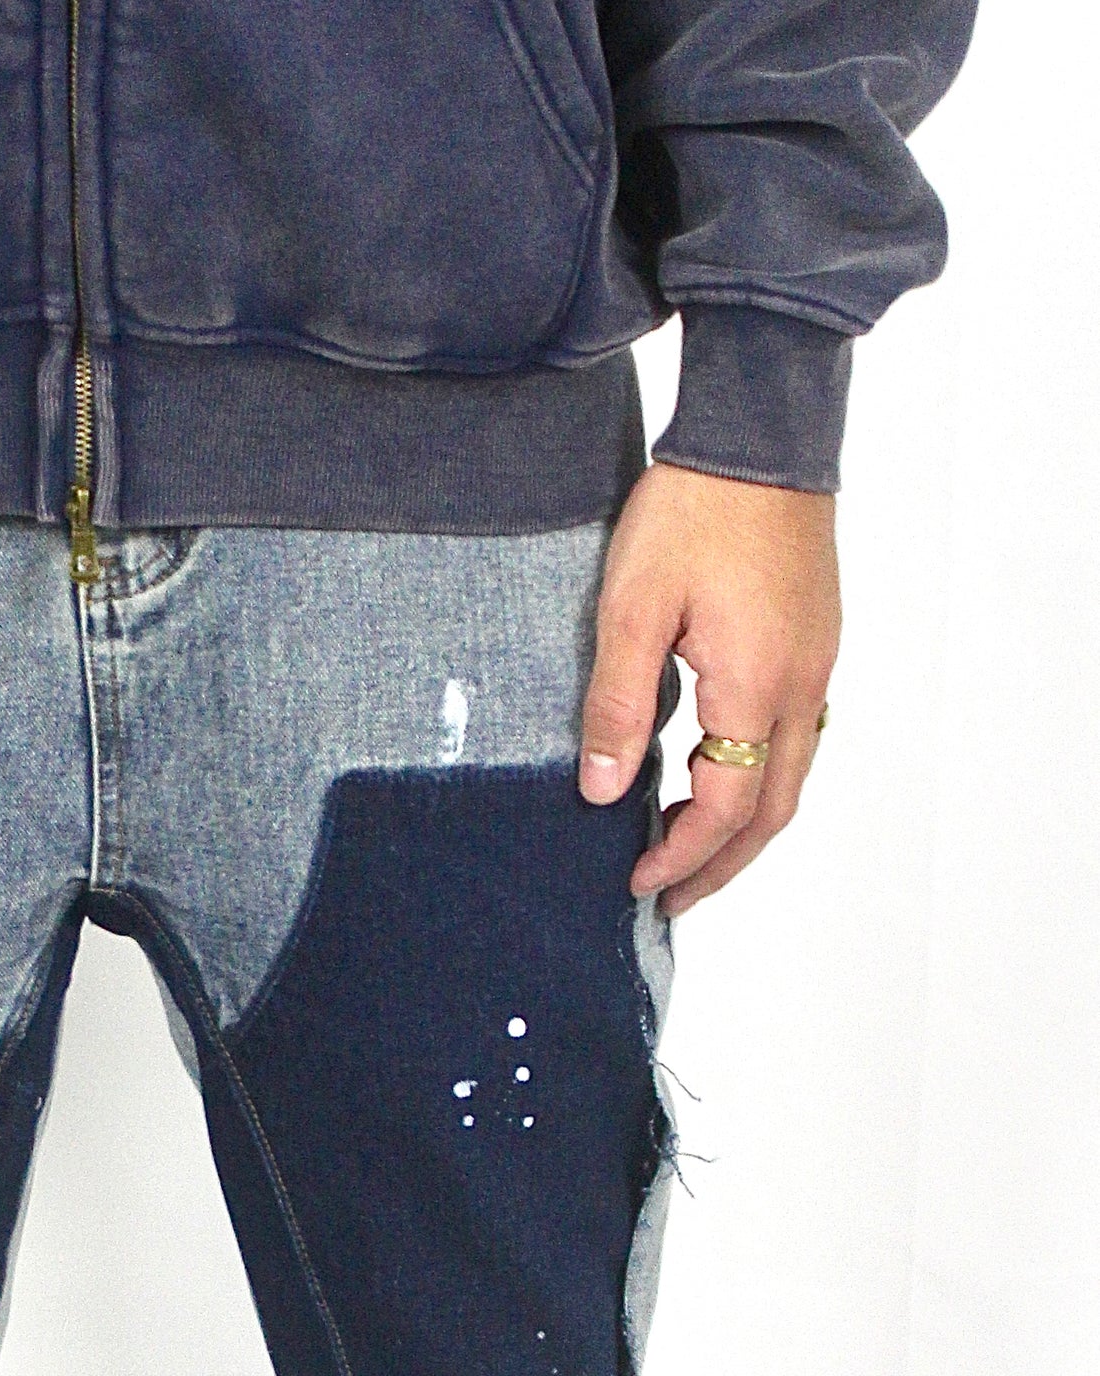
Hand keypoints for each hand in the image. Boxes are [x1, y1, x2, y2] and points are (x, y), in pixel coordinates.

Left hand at [579, 464, 839, 918]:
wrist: (759, 433)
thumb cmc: (695, 508)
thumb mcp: (631, 607)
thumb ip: (616, 704)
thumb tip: (600, 789)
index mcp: (758, 687)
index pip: (726, 809)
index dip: (683, 857)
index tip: (640, 883)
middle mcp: (803, 687)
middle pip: (771, 812)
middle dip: (720, 864)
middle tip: (672, 897)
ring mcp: (818, 665)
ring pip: (790, 777)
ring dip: (741, 826)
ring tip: (687, 849)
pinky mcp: (816, 641)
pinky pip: (796, 737)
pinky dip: (757, 777)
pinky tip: (715, 775)